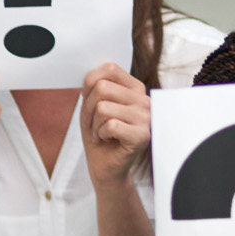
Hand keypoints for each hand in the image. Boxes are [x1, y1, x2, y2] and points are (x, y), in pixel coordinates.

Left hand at [80, 62, 149, 188]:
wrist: (105, 166)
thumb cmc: (99, 135)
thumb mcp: (92, 105)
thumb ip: (94, 86)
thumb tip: (92, 75)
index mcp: (135, 88)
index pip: (109, 68)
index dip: (90, 85)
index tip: (91, 103)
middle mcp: (144, 100)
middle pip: (103, 88)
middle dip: (89, 108)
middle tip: (94, 124)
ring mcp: (145, 118)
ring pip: (103, 107)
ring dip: (95, 124)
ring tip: (102, 133)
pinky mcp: (142, 135)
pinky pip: (110, 125)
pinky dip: (101, 134)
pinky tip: (108, 140)